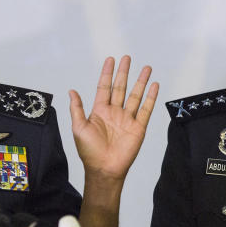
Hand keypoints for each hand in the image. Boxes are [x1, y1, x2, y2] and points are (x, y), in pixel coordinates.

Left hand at [69, 55, 157, 180]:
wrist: (104, 169)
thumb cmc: (89, 151)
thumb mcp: (78, 128)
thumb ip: (77, 108)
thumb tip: (71, 91)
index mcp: (99, 111)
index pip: (104, 87)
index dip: (107, 73)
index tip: (111, 60)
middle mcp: (114, 112)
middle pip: (120, 87)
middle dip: (124, 72)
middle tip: (127, 58)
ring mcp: (127, 119)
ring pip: (135, 95)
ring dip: (140, 82)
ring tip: (146, 68)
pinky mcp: (138, 127)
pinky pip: (146, 109)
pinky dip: (151, 97)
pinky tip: (154, 86)